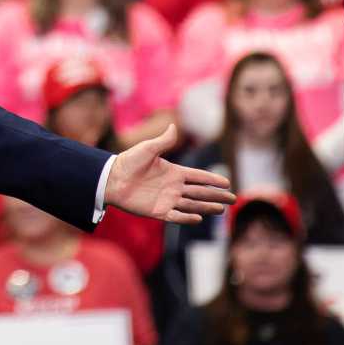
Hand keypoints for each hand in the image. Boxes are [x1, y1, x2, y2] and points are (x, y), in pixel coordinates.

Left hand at [104, 124, 234, 223]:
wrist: (110, 179)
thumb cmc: (127, 162)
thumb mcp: (147, 149)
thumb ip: (163, 141)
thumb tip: (174, 126)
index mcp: (173, 172)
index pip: (198, 176)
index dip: (212, 180)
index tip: (227, 183)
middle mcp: (173, 187)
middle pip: (200, 192)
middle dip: (216, 196)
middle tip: (233, 200)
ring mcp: (167, 200)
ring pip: (192, 205)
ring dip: (207, 207)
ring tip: (221, 210)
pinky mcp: (158, 211)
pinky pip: (176, 216)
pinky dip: (187, 218)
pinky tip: (199, 218)